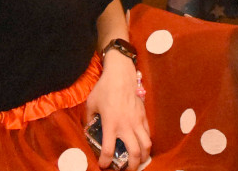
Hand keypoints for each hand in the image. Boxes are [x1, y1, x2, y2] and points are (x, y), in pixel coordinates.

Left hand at [85, 55, 150, 169]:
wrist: (121, 75)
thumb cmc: (104, 88)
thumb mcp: (91, 104)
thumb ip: (89, 119)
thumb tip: (88, 129)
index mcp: (110, 124)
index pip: (108, 150)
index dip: (105, 162)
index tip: (103, 166)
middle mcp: (125, 126)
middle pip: (133, 153)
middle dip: (131, 166)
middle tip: (126, 170)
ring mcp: (137, 121)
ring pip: (146, 145)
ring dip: (143, 157)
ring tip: (138, 161)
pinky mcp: (144, 116)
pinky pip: (149, 134)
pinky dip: (147, 143)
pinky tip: (142, 145)